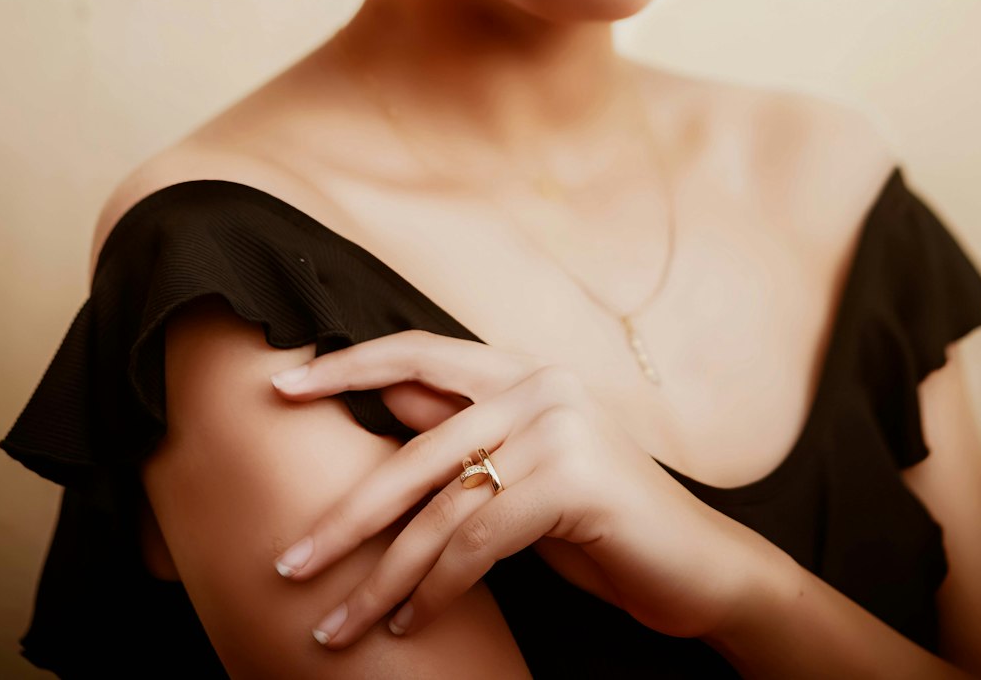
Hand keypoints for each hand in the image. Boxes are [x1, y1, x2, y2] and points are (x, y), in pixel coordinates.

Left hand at [268, 330, 752, 649]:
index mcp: (522, 371)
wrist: (700, 567)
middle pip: (415, 447)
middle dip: (345, 515)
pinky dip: (435, 590)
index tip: (280, 387)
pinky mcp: (574, 478)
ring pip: (440, 506)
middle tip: (288, 562)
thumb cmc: (600, 523)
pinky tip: (409, 626)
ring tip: (335, 627)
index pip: (419, 352)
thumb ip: (462, 435)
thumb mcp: (523, 473)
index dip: (347, 366)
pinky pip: (477, 539)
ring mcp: (560, 426)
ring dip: (380, 578)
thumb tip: (386, 404)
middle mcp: (540, 383)